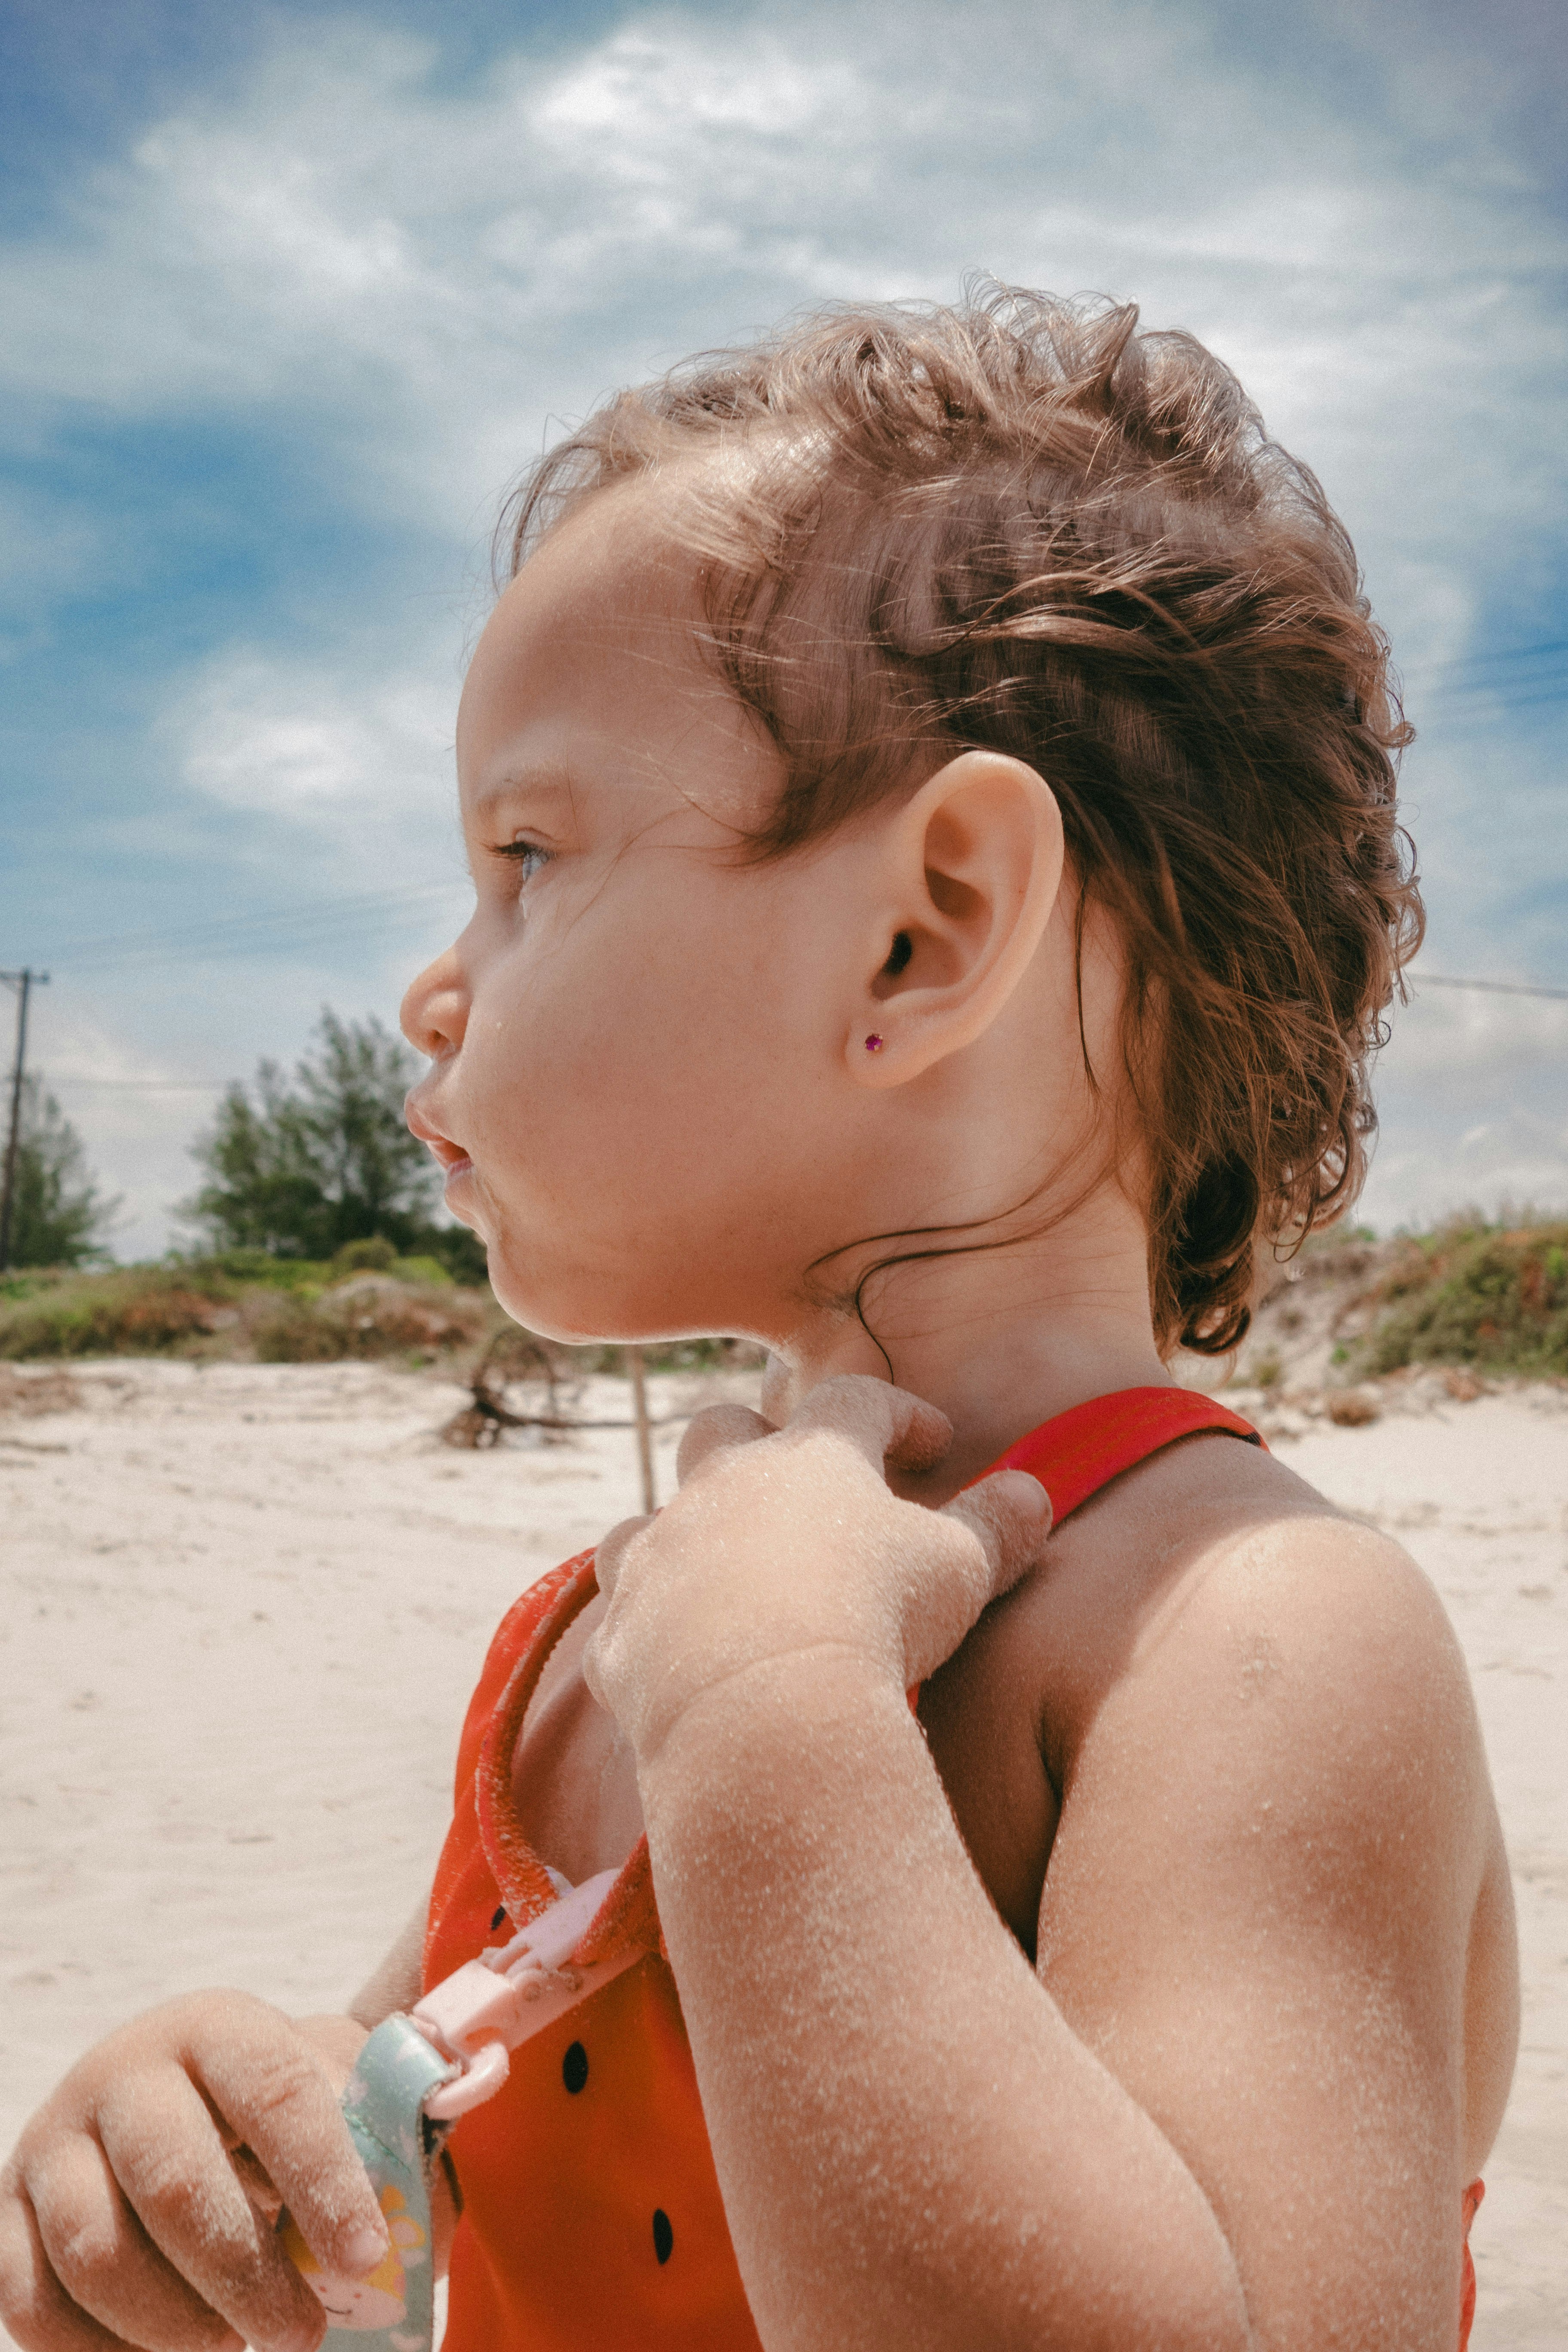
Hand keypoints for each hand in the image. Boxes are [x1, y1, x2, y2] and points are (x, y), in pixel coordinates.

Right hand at [0, 1994, 386, 2351]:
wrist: (191, 2105)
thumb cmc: (284, 2120)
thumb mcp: (338, 2101)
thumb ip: (376, 2146)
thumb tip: (399, 2232)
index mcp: (219, 2028)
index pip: (275, 2093)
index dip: (322, 2179)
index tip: (363, 2258)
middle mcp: (123, 2072)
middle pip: (175, 2183)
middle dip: (245, 2276)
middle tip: (303, 2336)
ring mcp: (53, 2143)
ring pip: (98, 2254)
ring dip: (175, 2325)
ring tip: (235, 2348)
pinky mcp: (6, 2215)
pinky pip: (32, 2306)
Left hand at [585, 1374, 1048, 1761]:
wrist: (763, 1713)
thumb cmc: (875, 1624)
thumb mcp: (961, 1572)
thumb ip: (998, 1526)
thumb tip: (1034, 1492)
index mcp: (811, 1457)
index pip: (859, 1401)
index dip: (898, 1413)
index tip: (931, 1440)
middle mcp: (722, 1487)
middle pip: (723, 1429)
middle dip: (755, 1443)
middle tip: (795, 1488)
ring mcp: (659, 1555)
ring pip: (646, 1520)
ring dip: (679, 1539)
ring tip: (716, 1577)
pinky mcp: (619, 1631)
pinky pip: (618, 1617)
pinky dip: (644, 1629)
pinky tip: (670, 1656)